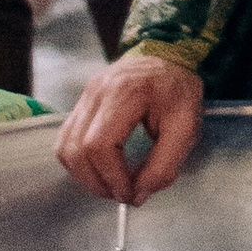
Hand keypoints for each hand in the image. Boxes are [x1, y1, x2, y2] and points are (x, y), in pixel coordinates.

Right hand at [56, 53, 202, 205]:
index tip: (130, 194)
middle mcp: (96, 92)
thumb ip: (165, 164)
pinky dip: (78, 162)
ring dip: (84, 175)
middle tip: (121, 194)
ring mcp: (84, 96)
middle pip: (76, 149)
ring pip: (65, 146)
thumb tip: (138, 195)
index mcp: (125, 93)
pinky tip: (100, 169)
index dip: (111, 177)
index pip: (100, 144)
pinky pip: (66, 139)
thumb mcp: (186, 127)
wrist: (168, 55)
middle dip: (96, 182)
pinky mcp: (80, 103)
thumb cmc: (178, 91)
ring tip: (110, 185)